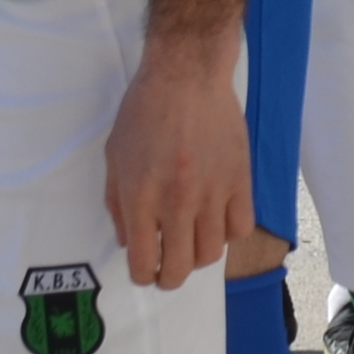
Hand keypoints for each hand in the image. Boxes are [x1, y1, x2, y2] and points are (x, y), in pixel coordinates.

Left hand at [101, 33, 251, 291]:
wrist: (187, 75)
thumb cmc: (143, 111)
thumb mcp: (114, 155)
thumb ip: (117, 203)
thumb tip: (130, 241)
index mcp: (141, 196)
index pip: (144, 262)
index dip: (143, 276)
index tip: (145, 272)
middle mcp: (176, 202)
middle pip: (181, 268)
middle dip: (170, 278)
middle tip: (167, 271)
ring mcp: (212, 194)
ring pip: (212, 255)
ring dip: (198, 257)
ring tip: (191, 243)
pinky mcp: (240, 181)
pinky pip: (240, 229)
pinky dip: (227, 233)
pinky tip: (216, 220)